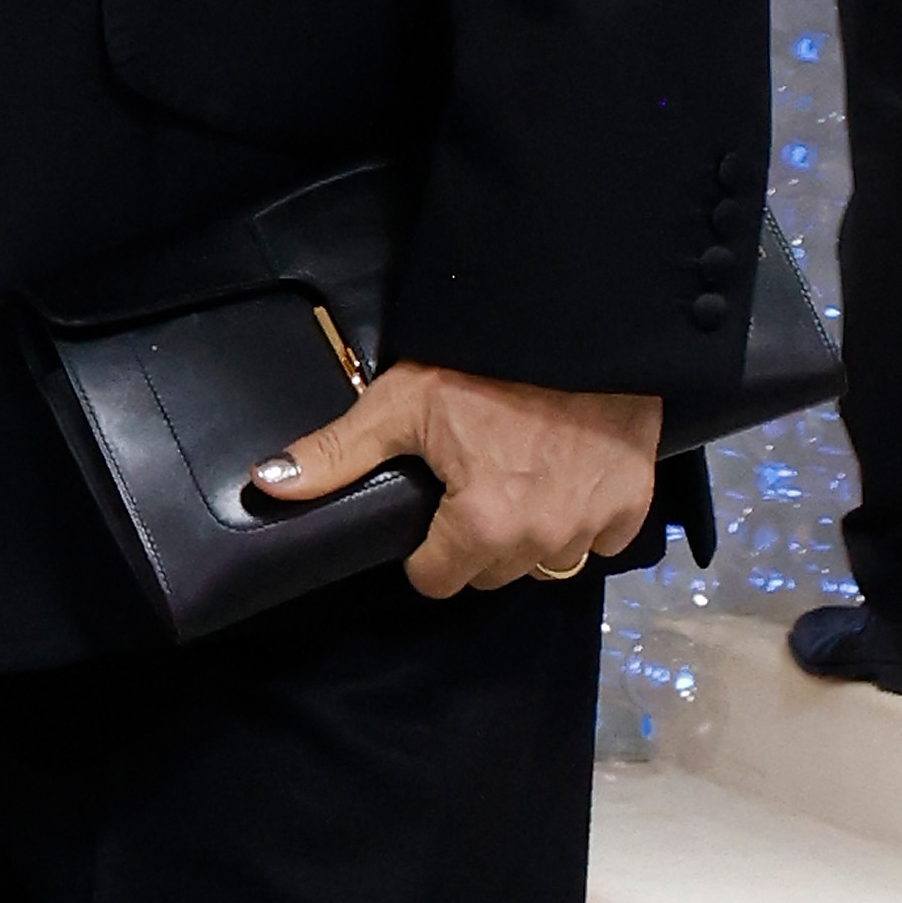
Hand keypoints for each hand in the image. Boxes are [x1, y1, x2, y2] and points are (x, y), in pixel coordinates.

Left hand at [253, 360, 660, 595]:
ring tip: (513, 472)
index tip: (426, 503)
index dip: (423, 546)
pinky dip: (581, 516)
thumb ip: (336, 454)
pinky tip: (562, 473)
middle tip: (467, 477)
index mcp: (483, 526)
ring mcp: (594, 528)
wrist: (576, 323)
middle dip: (472, 539)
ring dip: (528, 533)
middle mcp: (542, 542)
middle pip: (490, 573)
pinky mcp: (634, 507)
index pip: (437, 579)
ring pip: (545, 561)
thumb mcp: (399, 401)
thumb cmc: (480, 361)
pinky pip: (600, 539)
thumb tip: (267, 486)